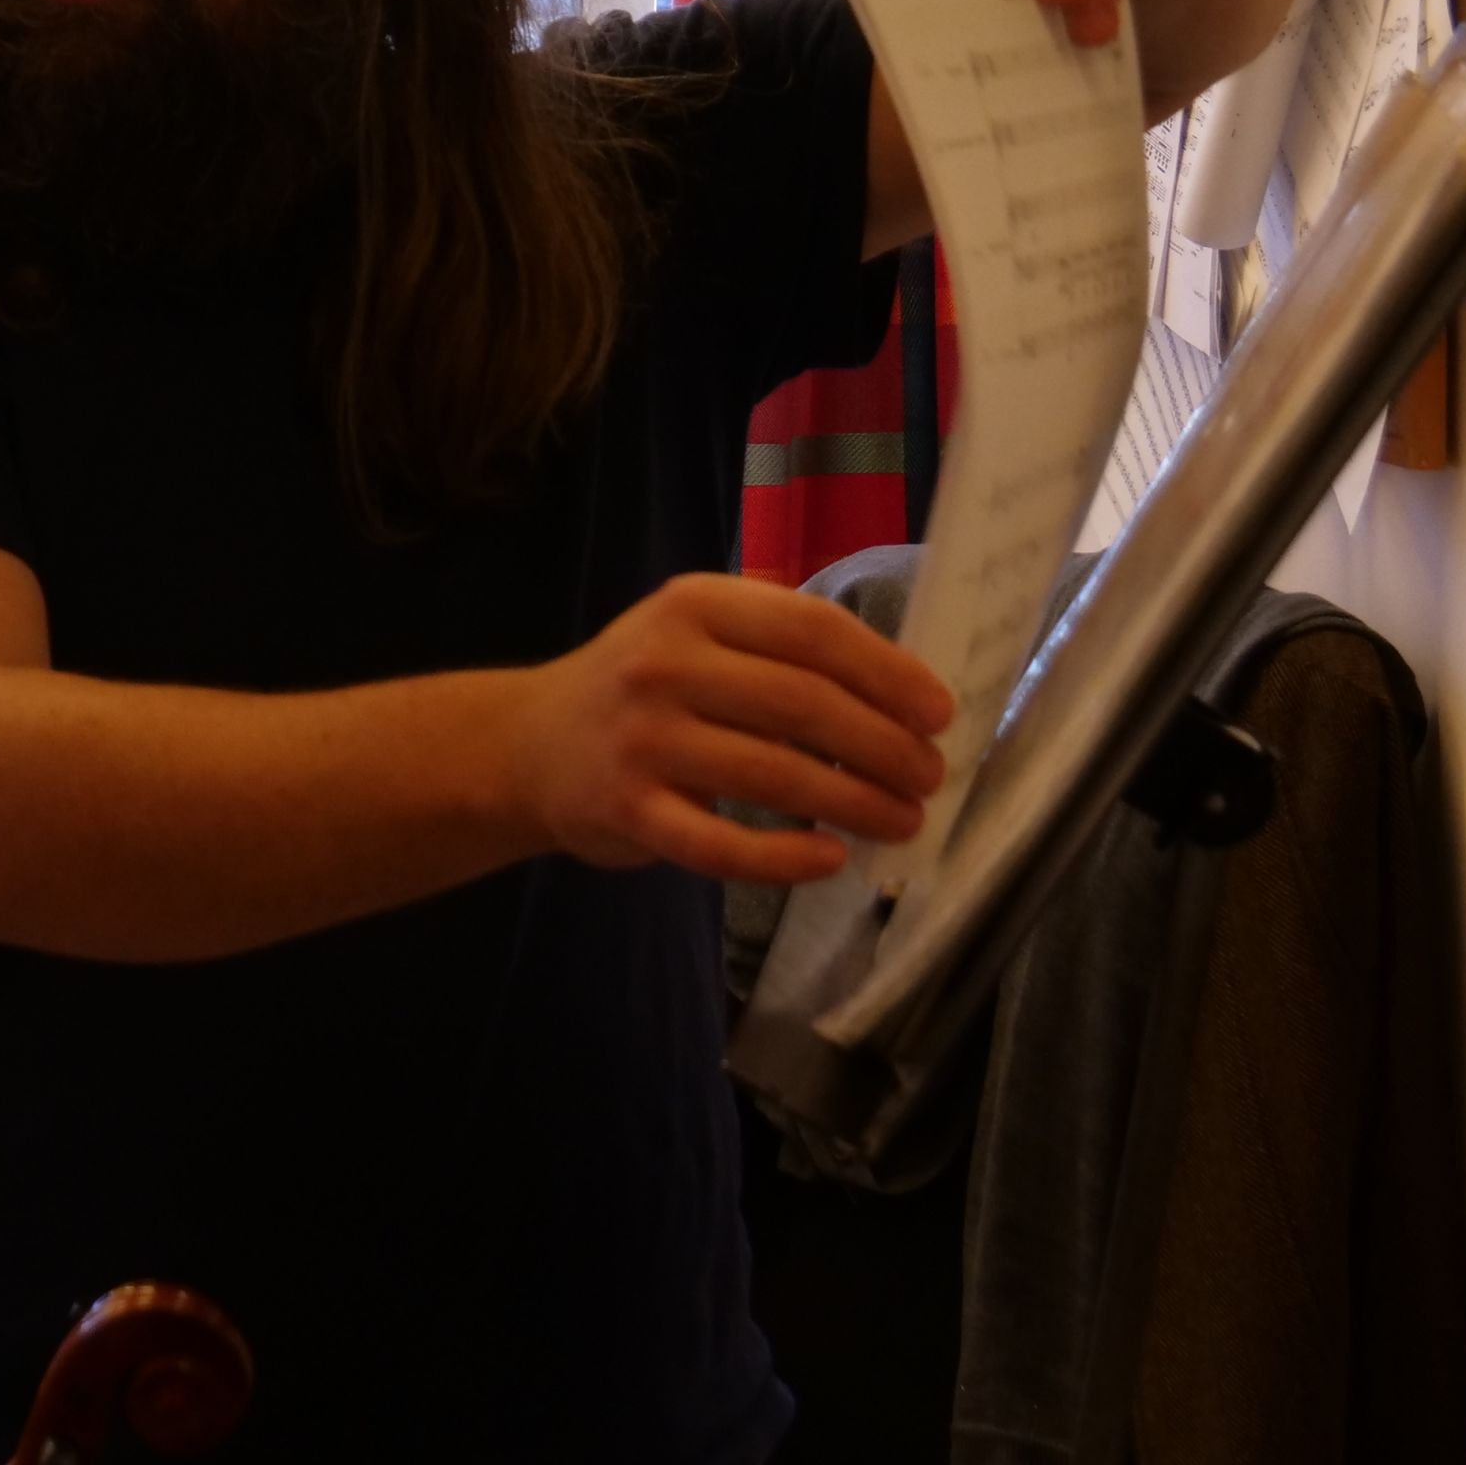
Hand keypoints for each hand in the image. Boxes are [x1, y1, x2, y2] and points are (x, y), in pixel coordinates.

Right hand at [506, 575, 956, 886]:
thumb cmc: (639, 685)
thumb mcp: (692, 629)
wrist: (527, 744)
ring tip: (901, 821)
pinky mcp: (628, 810)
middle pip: (804, 704)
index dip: (887, 674)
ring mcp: (643, 739)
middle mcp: (664, 663)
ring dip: (854, 803)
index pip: (813, 631)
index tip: (938, 714)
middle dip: (885, 746)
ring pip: (775, 777)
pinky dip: (785, 858)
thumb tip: (901, 693)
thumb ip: (776, 639)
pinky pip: (722, 846)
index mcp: (694, 605)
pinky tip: (829, 859)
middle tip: (929, 777)